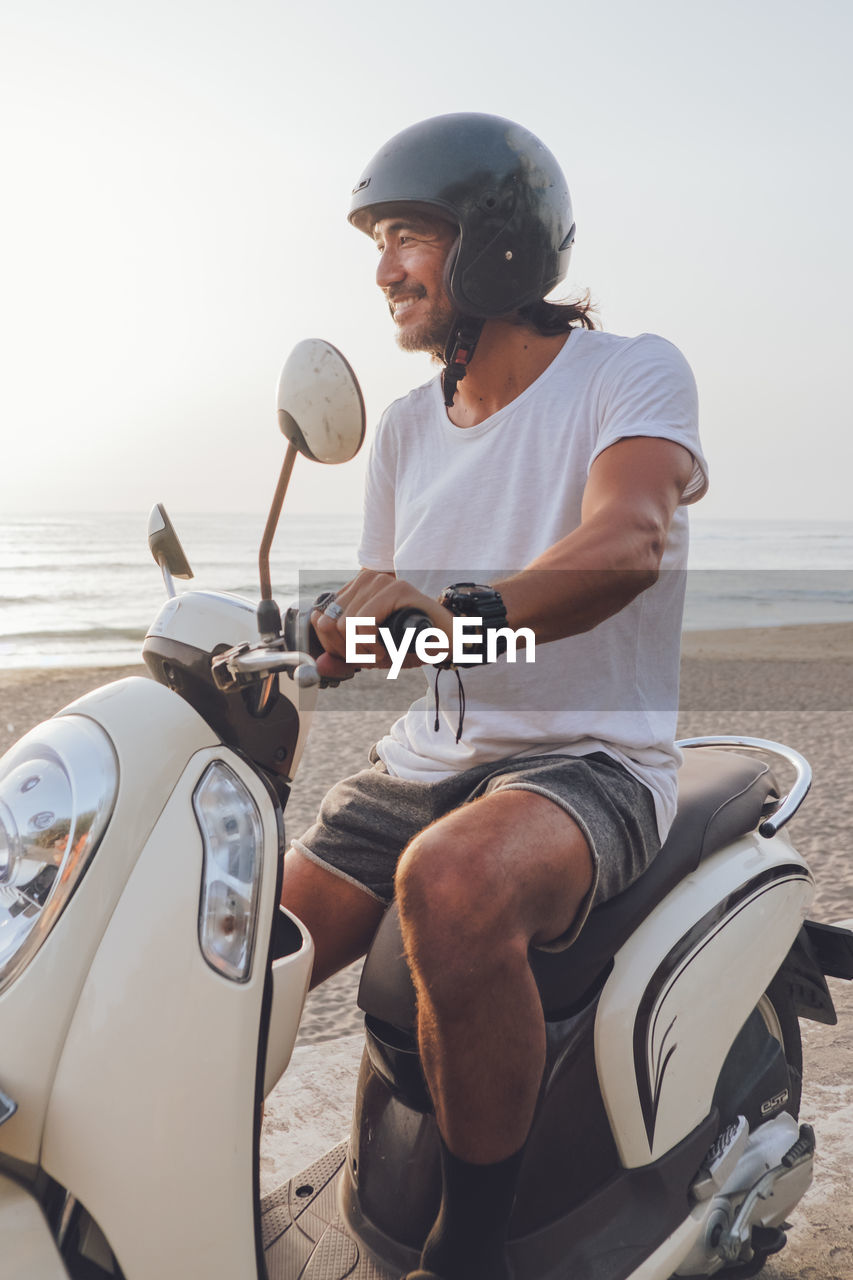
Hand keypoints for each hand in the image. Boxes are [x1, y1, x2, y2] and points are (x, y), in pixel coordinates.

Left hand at [310, 569, 450, 675]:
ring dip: (362, 649)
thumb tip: (319, 665)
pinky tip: (389, 647)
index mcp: (354, 591)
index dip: (333, 646)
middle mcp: (364, 580)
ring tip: (384, 650)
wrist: (448, 641)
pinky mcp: (395, 589)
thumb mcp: (368, 654)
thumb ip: (343, 659)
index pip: (318, 618)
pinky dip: (372, 644)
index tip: (357, 653)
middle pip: (327, 623)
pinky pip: (362, 623)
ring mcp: (380, 581)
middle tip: (373, 654)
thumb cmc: (409, 644)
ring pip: (343, 625)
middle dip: (347, 650)